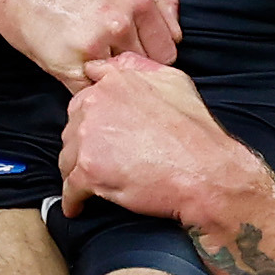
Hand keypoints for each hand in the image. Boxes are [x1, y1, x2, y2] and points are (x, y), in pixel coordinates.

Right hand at [0, 0, 180, 88]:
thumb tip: (176, 27)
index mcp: (138, 1)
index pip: (168, 49)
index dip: (151, 53)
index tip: (135, 51)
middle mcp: (120, 24)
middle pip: (146, 70)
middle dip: (132, 67)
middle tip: (112, 58)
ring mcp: (93, 46)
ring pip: (120, 83)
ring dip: (110, 79)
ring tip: (93, 65)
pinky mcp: (66, 65)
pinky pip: (89, 92)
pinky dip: (86, 90)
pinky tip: (76, 73)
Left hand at [58, 54, 261, 225]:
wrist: (205, 172)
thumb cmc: (195, 131)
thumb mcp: (173, 81)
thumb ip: (137, 68)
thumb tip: (109, 67)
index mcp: (113, 82)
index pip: (84, 99)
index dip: (91, 119)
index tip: (96, 134)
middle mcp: (95, 105)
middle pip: (72, 128)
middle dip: (83, 145)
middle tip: (100, 160)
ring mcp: (88, 138)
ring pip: (68, 157)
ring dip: (77, 170)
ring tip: (92, 183)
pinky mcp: (88, 171)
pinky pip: (70, 189)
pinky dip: (73, 200)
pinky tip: (78, 207)